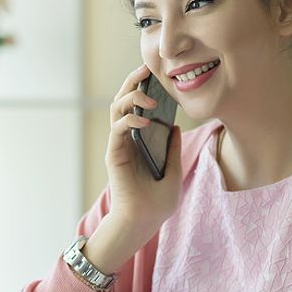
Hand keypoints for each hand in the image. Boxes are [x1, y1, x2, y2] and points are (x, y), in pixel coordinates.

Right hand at [104, 64, 182, 251]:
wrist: (144, 222)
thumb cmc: (157, 202)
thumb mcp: (174, 172)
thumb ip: (174, 149)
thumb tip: (176, 127)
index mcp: (141, 140)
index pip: (139, 107)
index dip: (145, 88)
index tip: (157, 74)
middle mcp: (127, 139)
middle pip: (124, 101)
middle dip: (133, 82)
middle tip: (146, 69)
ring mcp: (119, 145)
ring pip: (117, 110)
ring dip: (130, 97)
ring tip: (149, 95)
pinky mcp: (114, 154)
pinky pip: (117, 130)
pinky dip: (128, 121)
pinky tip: (143, 120)